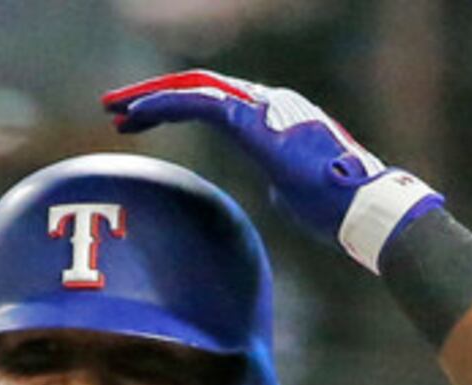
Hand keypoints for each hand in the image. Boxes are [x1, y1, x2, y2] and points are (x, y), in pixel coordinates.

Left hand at [101, 70, 441, 270]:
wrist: (359, 207)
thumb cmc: (334, 209)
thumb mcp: (295, 193)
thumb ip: (277, 181)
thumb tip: (270, 189)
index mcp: (273, 120)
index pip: (214, 104)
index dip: (173, 108)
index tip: (137, 123)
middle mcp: (266, 103)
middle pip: (198, 88)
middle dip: (152, 96)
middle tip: (113, 107)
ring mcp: (260, 107)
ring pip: (193, 89)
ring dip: (149, 98)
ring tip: (113, 110)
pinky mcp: (252, 120)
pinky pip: (198, 104)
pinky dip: (164, 107)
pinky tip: (136, 115)